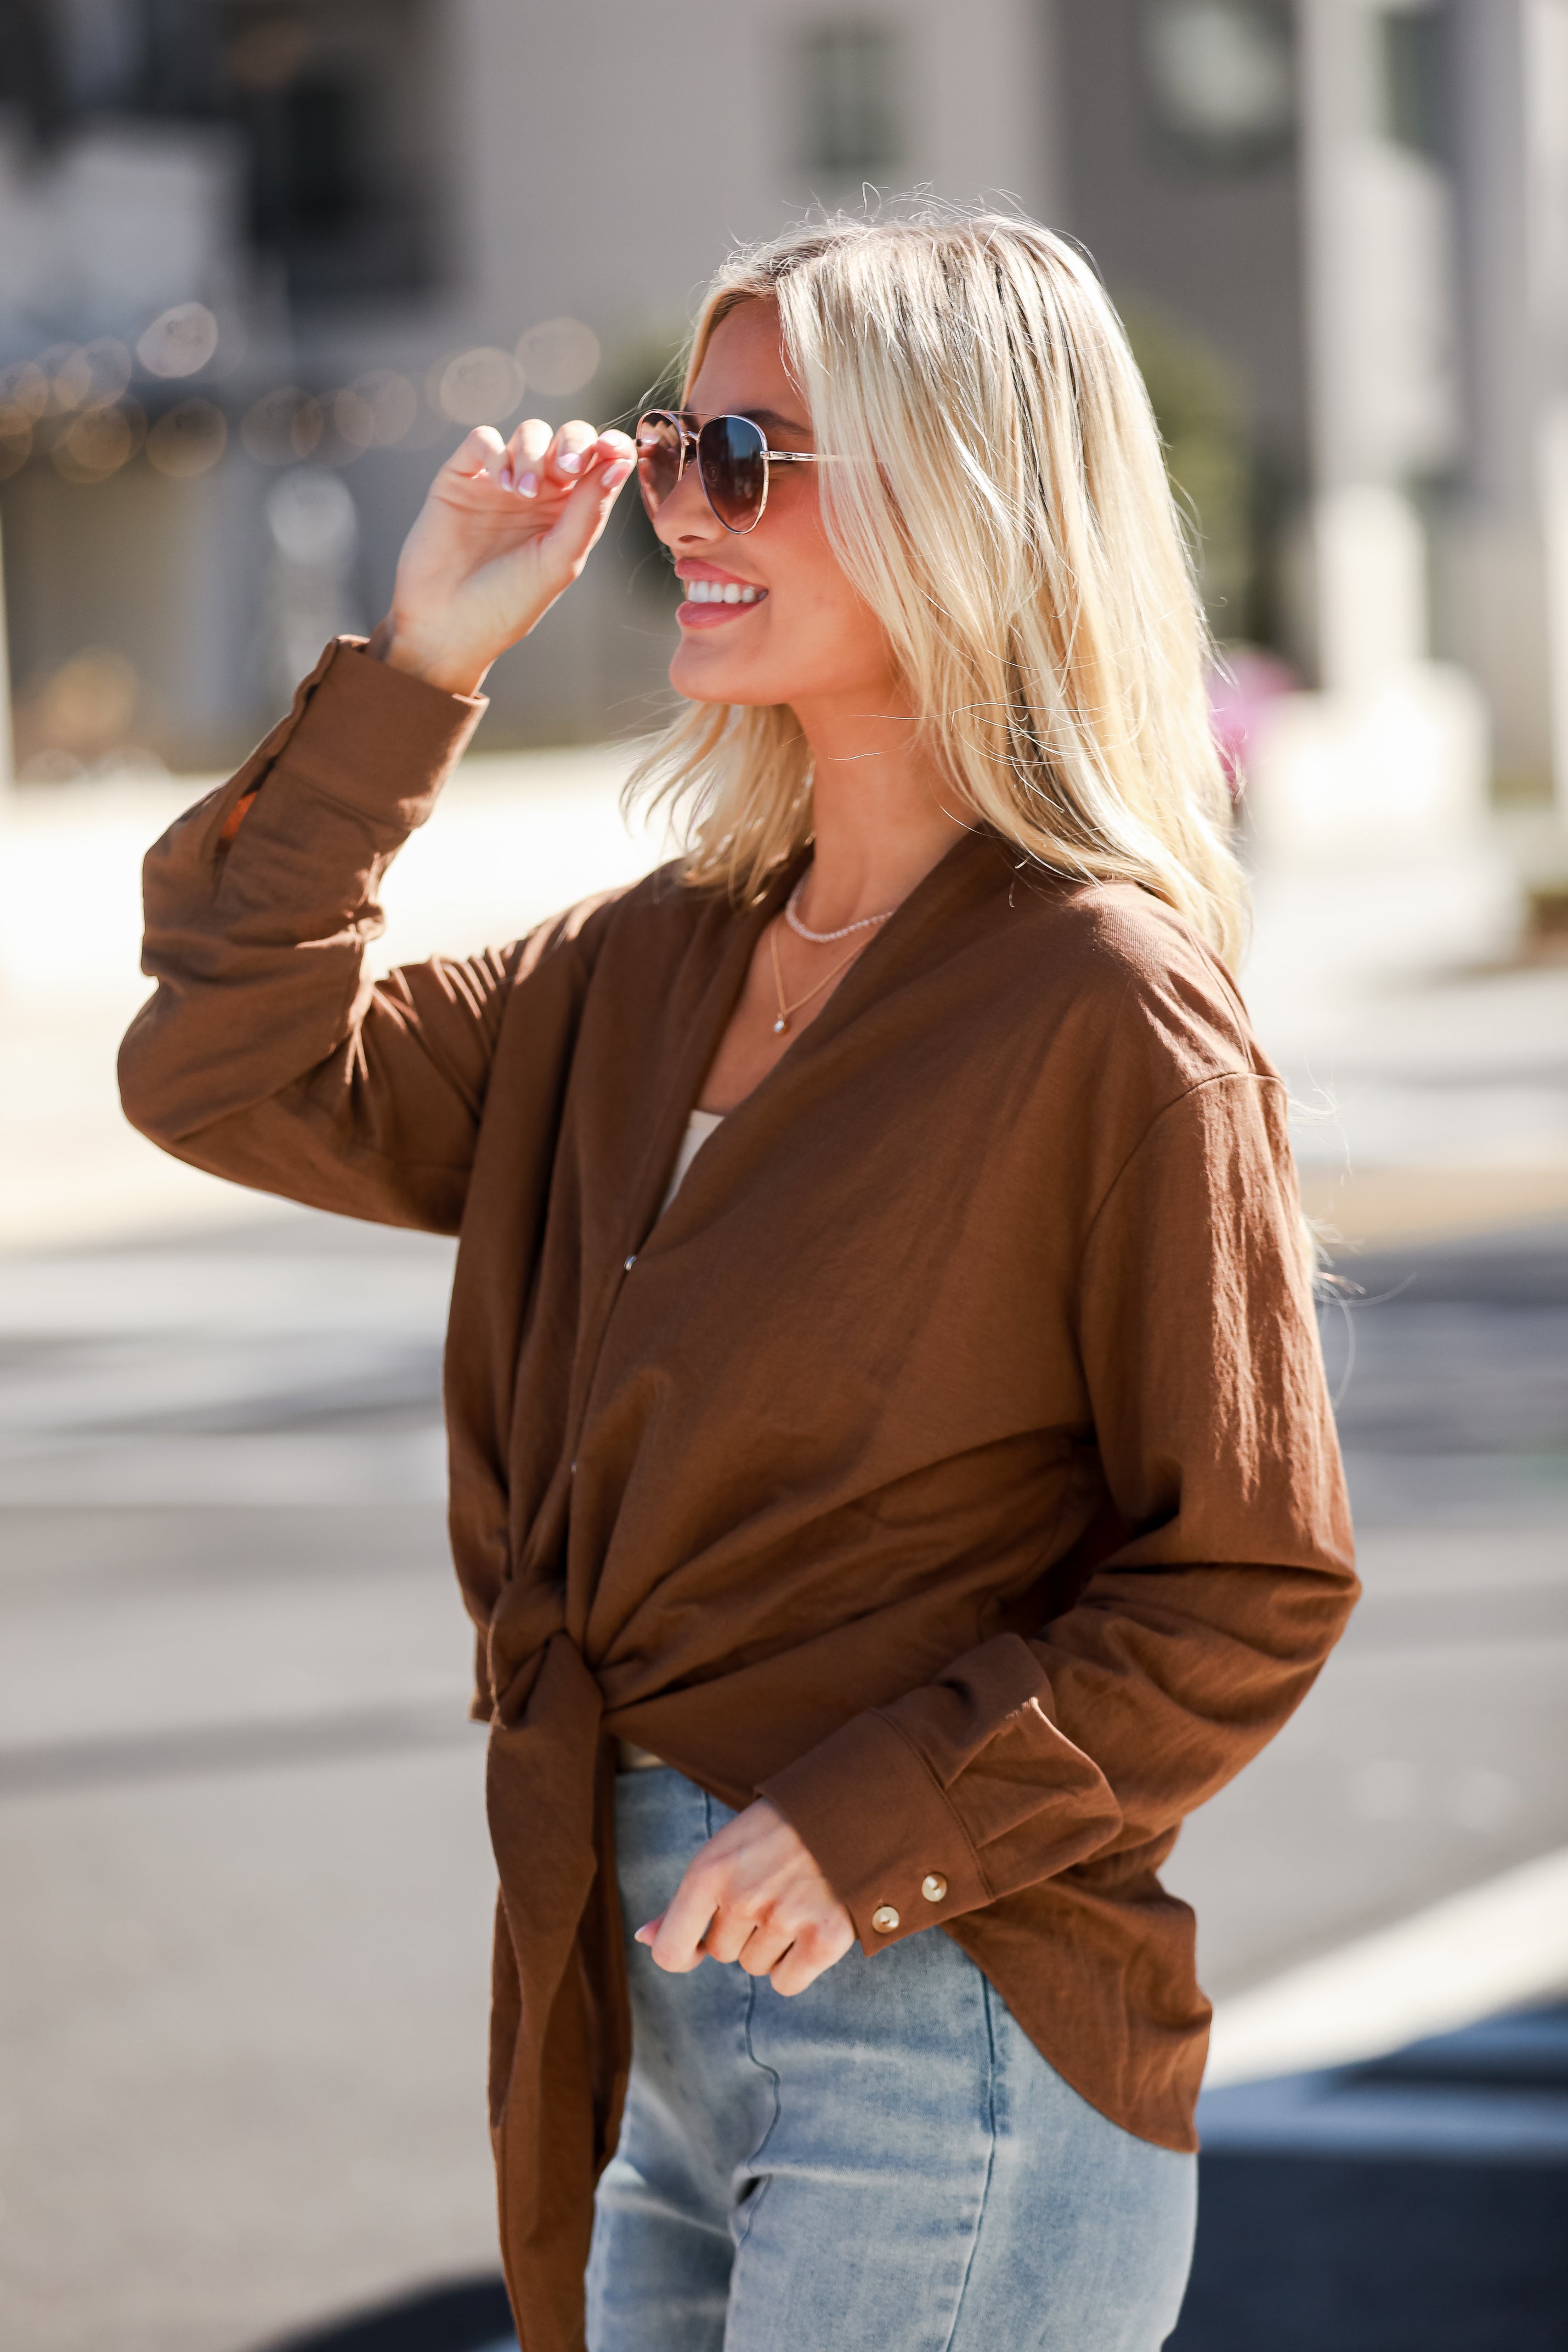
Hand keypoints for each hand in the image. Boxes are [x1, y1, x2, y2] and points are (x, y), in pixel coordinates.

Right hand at [374, 416, 636, 696]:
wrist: (446, 625)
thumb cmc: (506, 604)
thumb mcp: (557, 562)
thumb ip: (587, 512)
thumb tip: (619, 462)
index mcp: (570, 514)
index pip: (600, 465)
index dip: (612, 447)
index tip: (613, 449)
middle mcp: (539, 494)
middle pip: (568, 439)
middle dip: (573, 443)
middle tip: (566, 469)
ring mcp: (500, 482)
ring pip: (529, 434)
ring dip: (532, 454)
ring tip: (522, 493)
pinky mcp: (461, 477)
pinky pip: (482, 439)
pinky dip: (494, 450)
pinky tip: (498, 483)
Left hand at [636, 1798, 855, 1997]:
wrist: (850, 1805)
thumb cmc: (778, 1830)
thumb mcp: (723, 1850)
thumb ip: (684, 1901)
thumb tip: (643, 1939)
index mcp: (709, 1871)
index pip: (671, 1951)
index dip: (682, 1955)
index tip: (696, 1947)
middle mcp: (742, 1898)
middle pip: (722, 1954)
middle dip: (741, 1930)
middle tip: (771, 1887)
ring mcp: (784, 1918)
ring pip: (756, 1966)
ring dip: (771, 1944)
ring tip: (795, 1897)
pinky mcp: (825, 1938)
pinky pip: (787, 1983)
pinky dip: (797, 1965)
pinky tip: (811, 1924)